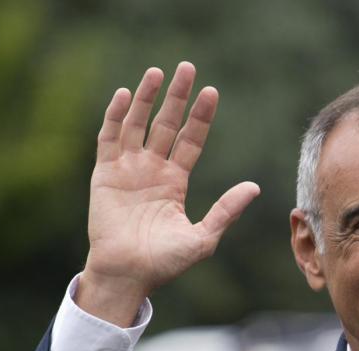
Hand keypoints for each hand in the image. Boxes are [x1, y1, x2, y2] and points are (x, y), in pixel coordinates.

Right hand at [80, 62, 259, 324]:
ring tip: (157, 72)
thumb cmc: (165, 263)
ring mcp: (127, 169)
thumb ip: (226, 211)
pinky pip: (109, 138)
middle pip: (166, 124)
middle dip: (176, 97)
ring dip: (147, 98)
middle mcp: (152, 170)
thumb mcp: (203, 238)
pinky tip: (126, 94)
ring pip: (138, 124)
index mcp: (175, 182)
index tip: (211, 92)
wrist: (129, 275)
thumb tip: (254, 187)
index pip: (191, 140)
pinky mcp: (104, 174)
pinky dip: (116, 116)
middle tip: (187, 67)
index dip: (200, 116)